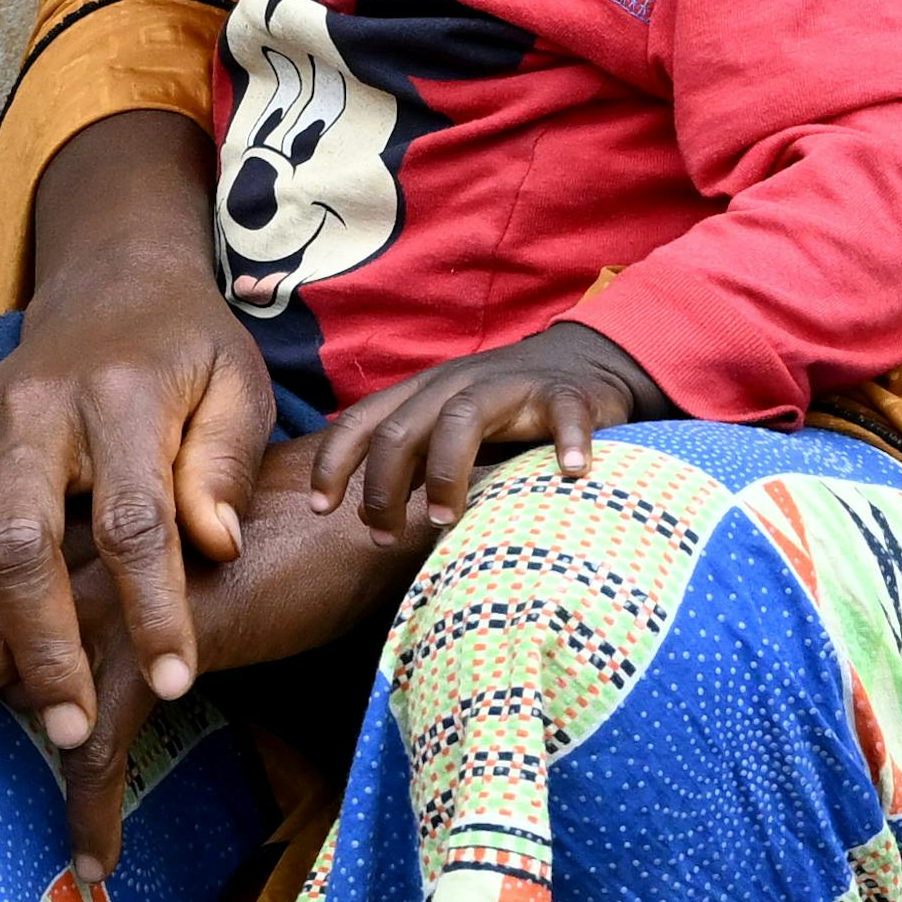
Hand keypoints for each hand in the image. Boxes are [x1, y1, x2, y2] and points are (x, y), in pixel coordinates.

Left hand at [300, 322, 655, 539]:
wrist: (581, 362)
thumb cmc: (505, 410)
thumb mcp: (447, 432)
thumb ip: (411, 464)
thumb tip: (365, 513)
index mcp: (421, 394)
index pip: (361, 422)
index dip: (333, 463)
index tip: (320, 510)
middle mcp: (456, 384)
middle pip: (402, 429)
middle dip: (383, 488)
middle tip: (384, 538)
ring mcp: (509, 385)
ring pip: (461, 418)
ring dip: (446, 472)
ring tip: (444, 520)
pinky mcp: (564, 393)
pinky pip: (563, 413)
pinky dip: (567, 441)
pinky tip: (571, 473)